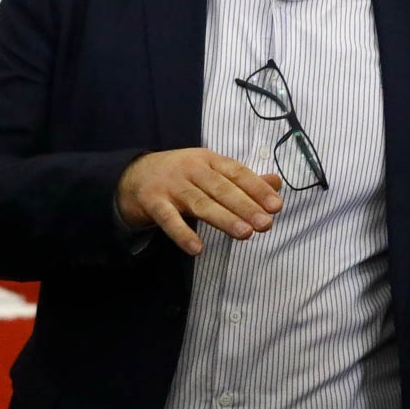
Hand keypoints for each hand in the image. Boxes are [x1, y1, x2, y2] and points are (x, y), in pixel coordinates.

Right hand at [117, 149, 283, 255]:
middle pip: (221, 188)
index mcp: (209, 160)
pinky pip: (168, 219)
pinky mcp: (153, 202)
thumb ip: (243, 180)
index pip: (237, 173)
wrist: (132, 175)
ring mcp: (171, 185)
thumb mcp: (210, 171)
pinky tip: (196, 248)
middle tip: (266, 224)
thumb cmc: (181, 176)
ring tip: (245, 234)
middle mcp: (191, 169)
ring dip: (223, 218)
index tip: (276, 206)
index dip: (257, 189)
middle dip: (245, 206)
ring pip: (200, 203)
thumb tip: (277, 183)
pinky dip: (182, 233)